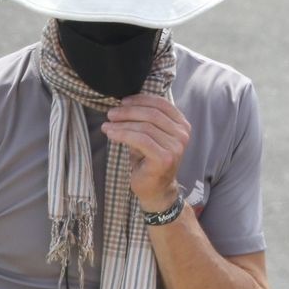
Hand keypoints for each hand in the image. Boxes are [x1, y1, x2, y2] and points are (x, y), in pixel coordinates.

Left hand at [103, 94, 190, 210]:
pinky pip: (140, 139)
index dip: (140, 100)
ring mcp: (175, 147)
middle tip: (110, 114)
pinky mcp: (164, 158)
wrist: (156, 189)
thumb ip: (145, 119)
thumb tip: (123, 103)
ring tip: (107, 126)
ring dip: (122, 124)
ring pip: (144, 126)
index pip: (162, 104)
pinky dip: (123, 134)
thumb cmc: (150, 161)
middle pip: (152, 114)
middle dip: (128, 112)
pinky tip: (111, 135)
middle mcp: (182, 135)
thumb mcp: (150, 135)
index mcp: (182, 126)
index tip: (122, 102)